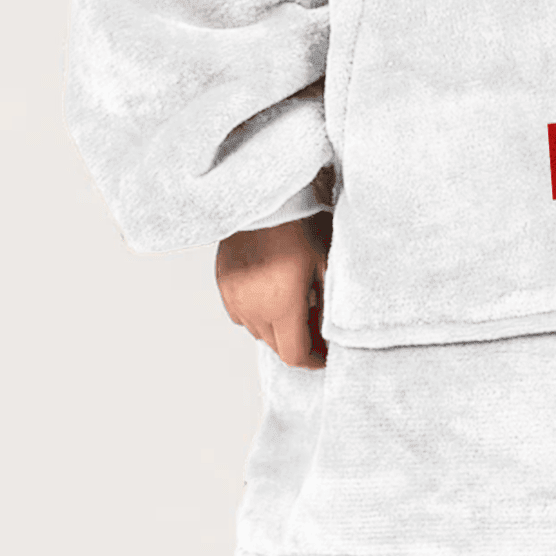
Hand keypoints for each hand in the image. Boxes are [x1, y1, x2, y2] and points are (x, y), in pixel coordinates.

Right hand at [215, 210, 331, 368]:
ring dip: (276, 327)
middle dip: (297, 341)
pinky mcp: (223, 283)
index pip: (295, 355)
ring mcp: (234, 296)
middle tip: (316, 326)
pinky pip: (241, 312)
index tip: (325, 354)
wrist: (266, 195)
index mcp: (281, 306)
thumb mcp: (326, 263)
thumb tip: (332, 331)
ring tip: (294, 303)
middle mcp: (253, 308)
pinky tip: (271, 291)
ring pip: (257, 331)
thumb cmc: (301, 222)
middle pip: (276, 346)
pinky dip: (256, 311)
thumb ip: (329, 303)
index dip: (314, 360)